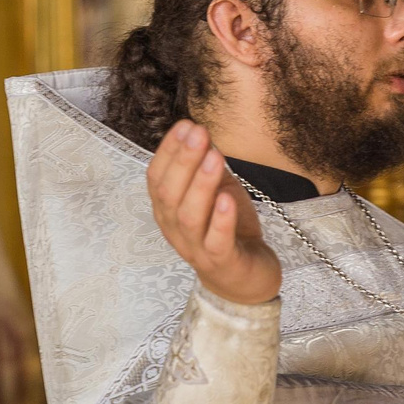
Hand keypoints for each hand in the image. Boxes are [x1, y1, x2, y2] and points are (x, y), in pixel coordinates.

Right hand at [146, 122, 281, 306]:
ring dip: (200, 184)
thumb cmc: (227, 230)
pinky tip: (227, 199)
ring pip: (189, 216)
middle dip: (183, 160)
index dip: (168, 151)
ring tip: (214, 157)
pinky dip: (220, 220)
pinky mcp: (222, 262)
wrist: (247, 278)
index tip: (185, 125)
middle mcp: (175, 229)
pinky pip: (216, 242)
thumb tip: (200, 133)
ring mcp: (196, 248)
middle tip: (199, 133)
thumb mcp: (216, 192)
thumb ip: (206, 168)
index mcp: (168, 210)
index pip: (156, 178)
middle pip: (169, 194)